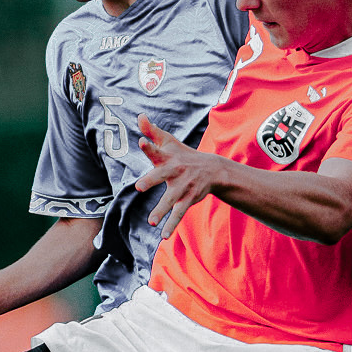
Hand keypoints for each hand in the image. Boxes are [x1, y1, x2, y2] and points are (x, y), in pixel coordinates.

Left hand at [132, 114, 221, 238]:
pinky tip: (163, 235)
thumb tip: (139, 116)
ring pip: (170, 200)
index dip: (149, 146)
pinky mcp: (187, 199)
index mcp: (167, 157)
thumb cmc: (182, 154)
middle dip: (151, 180)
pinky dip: (171, 224)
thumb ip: (151, 131)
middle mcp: (175, 171)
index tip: (142, 141)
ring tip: (151, 221)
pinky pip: (178, 213)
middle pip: (161, 175)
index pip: (156, 150)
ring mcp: (182, 187)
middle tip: (139, 186)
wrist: (212, 169)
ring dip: (161, 210)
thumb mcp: (168, 141)